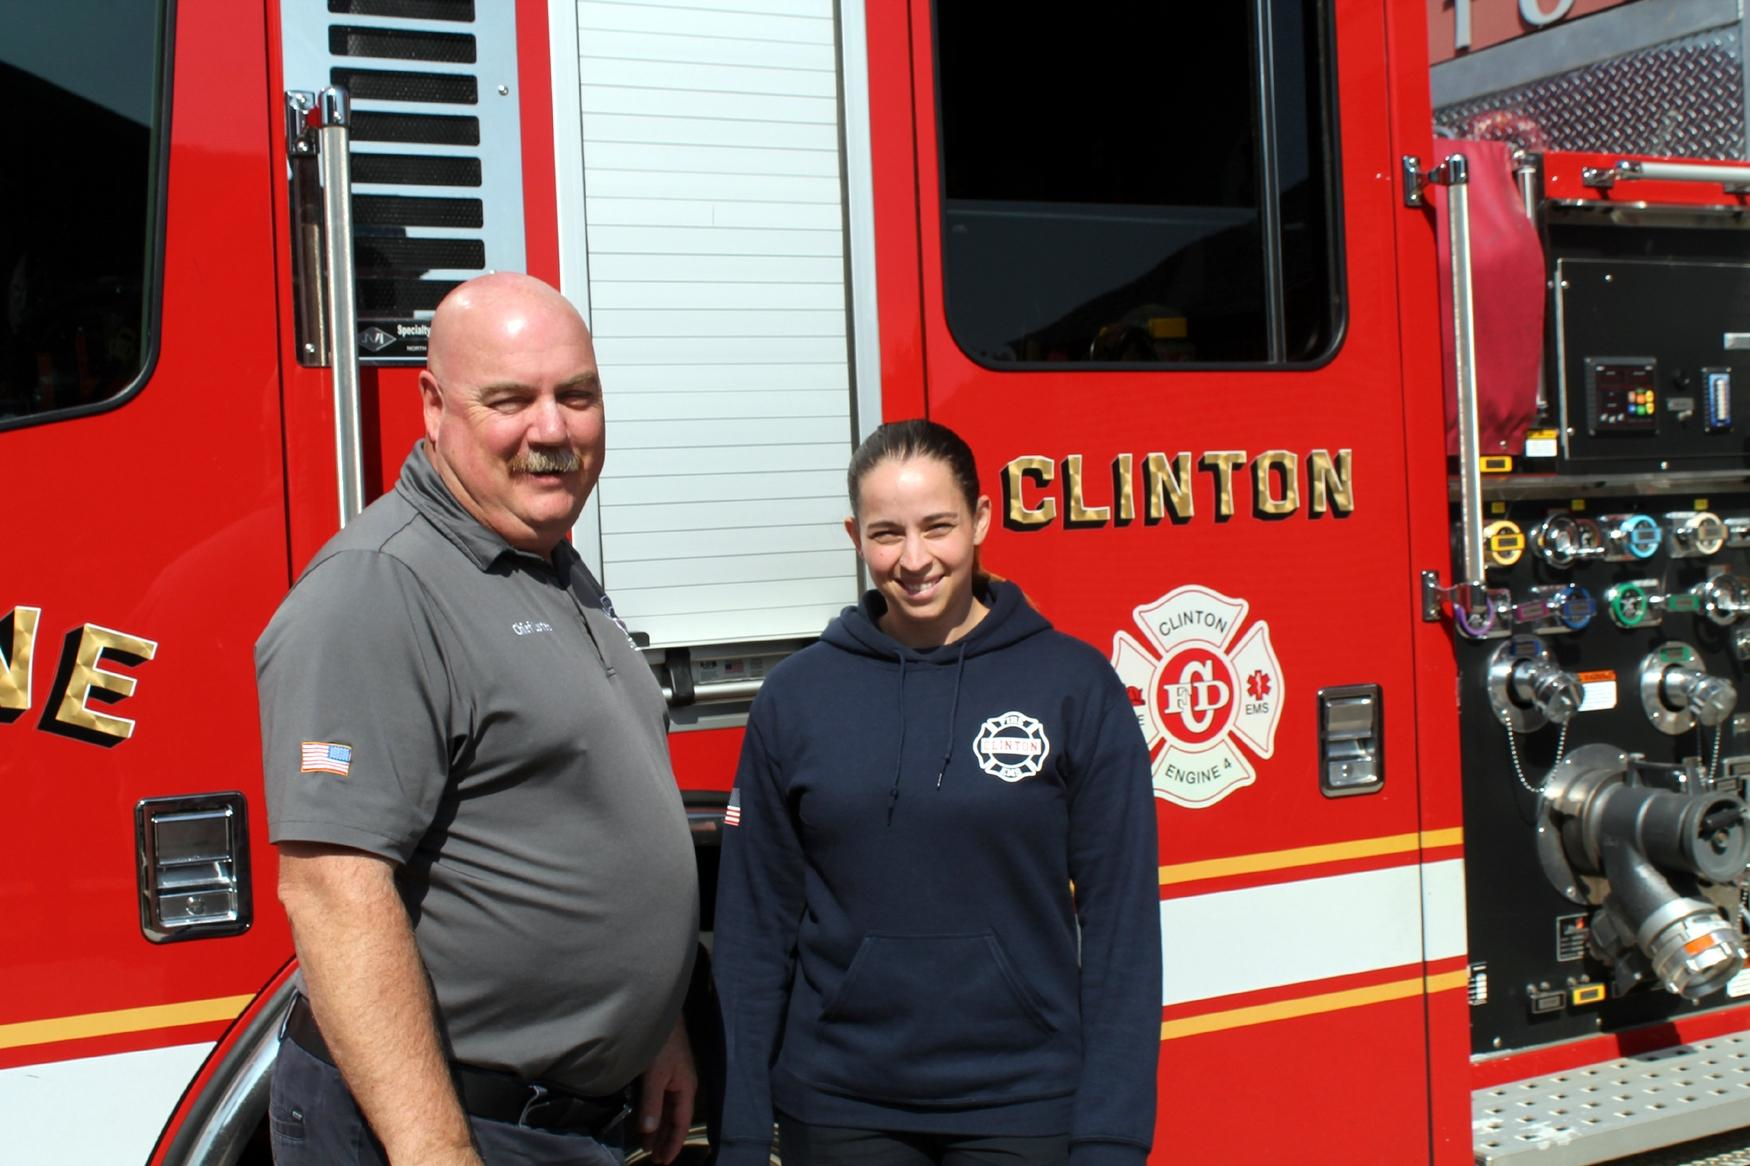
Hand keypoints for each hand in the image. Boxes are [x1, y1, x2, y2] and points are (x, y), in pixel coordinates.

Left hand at [636, 1018, 695, 1163]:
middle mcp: (682, 1086)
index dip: (673, 1144)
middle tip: (653, 1159)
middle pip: (675, 1119)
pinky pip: (659, 1100)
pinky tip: (642, 1120)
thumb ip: (651, 1103)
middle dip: (665, 1139)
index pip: (681, 1123)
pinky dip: (652, 1113)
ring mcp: (672, 1078)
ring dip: (657, 1127)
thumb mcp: (654, 1075)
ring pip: (666, 1110)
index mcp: (685, 1088)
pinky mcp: (662, 1072)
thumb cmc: (660, 1043)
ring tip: (646, 1145)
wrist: (658, 1013)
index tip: (663, 1161)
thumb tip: (648, 1131)